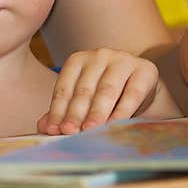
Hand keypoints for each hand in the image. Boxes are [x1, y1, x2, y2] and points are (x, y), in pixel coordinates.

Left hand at [37, 48, 180, 134]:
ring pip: (106, 90)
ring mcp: (122, 60)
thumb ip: (64, 111)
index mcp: (78, 60)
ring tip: (89, 130)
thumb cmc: (107, 95)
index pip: (64, 87)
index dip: (57, 110)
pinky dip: (122, 111)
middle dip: (75, 113)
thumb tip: (43, 128)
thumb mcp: (85, 100)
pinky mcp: (145, 70)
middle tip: (69, 132)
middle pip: (84, 89)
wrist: (143, 87)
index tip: (52, 130)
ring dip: (97, 113)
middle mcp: (99, 55)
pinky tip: (115, 125)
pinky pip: (132, 94)